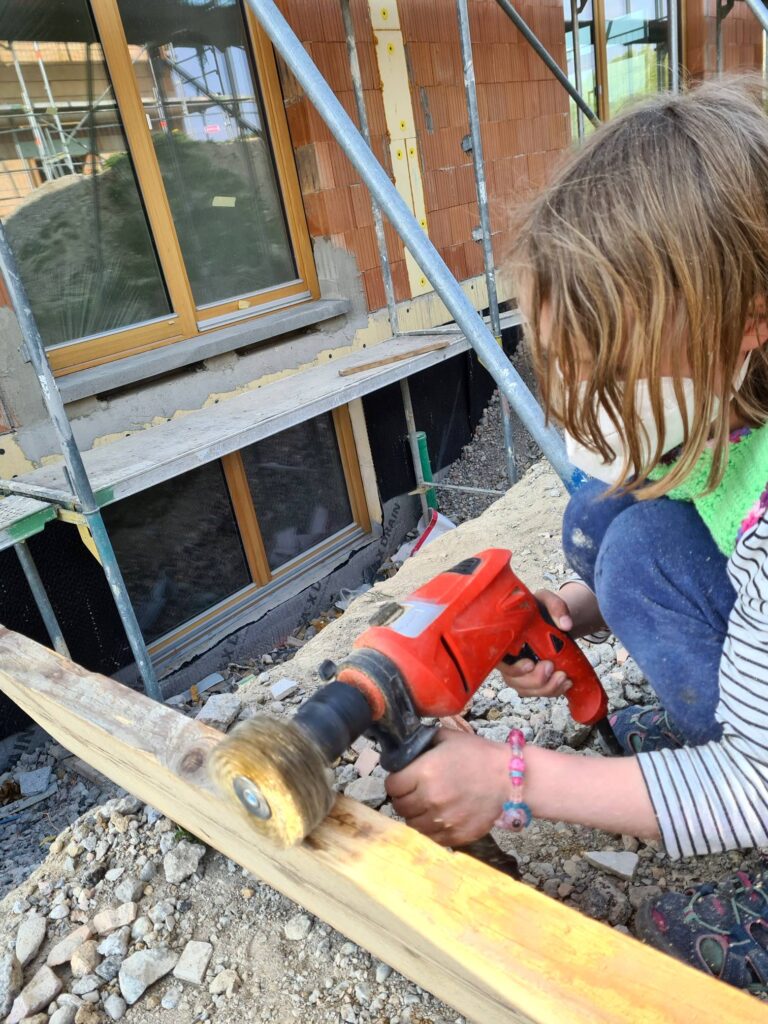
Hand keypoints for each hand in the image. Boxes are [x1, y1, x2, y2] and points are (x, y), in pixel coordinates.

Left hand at [385, 729, 509, 846]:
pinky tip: (440, 816)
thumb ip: (420, 744)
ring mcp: (443, 820)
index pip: (392, 785)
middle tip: (415, 792)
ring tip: (428, 805)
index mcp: (425, 772)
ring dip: (417, 814)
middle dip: (404, 798)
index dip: (396, 781)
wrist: (509, 778)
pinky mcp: (456, 836)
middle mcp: (431, 799)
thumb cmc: (477, 754)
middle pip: (399, 806)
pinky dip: (431, 828)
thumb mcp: (446, 738)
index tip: (403, 779)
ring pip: (413, 824)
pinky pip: (431, 837)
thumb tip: (401, 750)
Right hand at [498, 589, 572, 698]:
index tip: (530, 664)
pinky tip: (566, 682)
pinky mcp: (531, 679)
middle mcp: (507, 659)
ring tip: (564, 677)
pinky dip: (553, 691)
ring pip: (527, 690)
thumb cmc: (541, 608)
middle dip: (535, 680)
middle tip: (551, 666)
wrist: (549, 618)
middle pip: (513, 680)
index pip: (499, 660)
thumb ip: (556, 607)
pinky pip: (538, 692)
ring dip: (546, 688)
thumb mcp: (547, 600)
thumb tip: (566, 624)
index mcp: (504, 640)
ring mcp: (519, 672)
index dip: (512, 668)